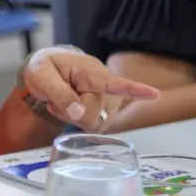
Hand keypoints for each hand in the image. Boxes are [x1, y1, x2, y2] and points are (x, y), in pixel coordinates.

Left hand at [22, 48, 158, 130]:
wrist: (46, 69)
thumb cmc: (45, 67)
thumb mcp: (42, 75)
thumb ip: (58, 92)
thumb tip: (78, 113)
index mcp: (90, 72)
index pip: (114, 83)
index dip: (134, 89)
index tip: (154, 94)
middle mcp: (105, 87)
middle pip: (95, 114)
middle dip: (72, 112)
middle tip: (55, 99)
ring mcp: (107, 101)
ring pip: (96, 124)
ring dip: (74, 117)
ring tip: (63, 101)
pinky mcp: (105, 112)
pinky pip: (94, 128)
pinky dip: (78, 122)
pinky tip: (70, 109)